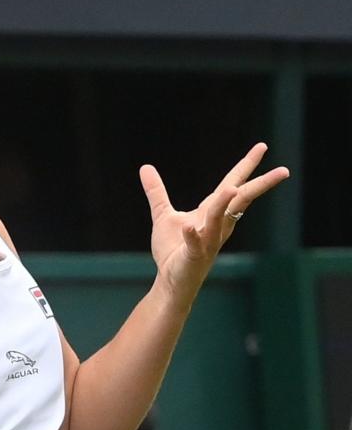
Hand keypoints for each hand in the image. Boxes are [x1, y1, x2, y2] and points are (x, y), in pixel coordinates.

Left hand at [140, 143, 289, 302]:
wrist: (170, 282)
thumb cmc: (173, 250)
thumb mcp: (164, 215)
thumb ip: (157, 192)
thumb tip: (146, 167)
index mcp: (211, 213)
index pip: (232, 185)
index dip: (245, 166)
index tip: (262, 147)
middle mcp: (215, 225)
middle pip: (240, 201)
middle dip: (260, 185)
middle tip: (283, 170)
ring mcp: (207, 242)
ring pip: (219, 220)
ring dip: (224, 205)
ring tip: (231, 188)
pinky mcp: (193, 256)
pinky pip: (195, 244)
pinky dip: (192, 236)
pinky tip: (189, 227)